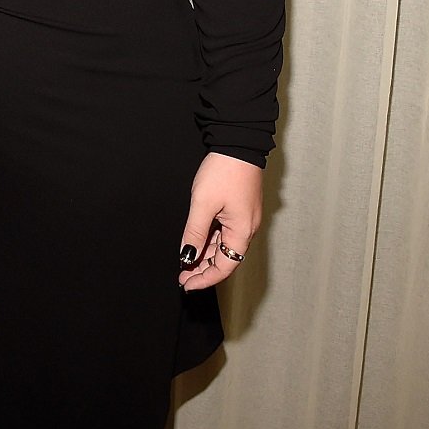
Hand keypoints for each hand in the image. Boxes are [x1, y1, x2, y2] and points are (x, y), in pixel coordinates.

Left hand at [178, 153, 261, 290]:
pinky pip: (223, 232)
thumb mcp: (203, 204)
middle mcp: (246, 229)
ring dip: (204, 256)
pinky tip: (194, 244)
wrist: (237, 143)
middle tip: (182, 276)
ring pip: (222, 246)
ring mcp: (243, 219)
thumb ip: (194, 232)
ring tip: (184, 263)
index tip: (187, 284)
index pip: (224, 267)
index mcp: (242, 231)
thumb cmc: (224, 171)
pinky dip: (209, 241)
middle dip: (202, 269)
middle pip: (224, 258)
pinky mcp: (238, 209)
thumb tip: (187, 256)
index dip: (205, 279)